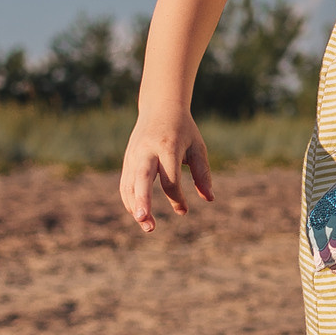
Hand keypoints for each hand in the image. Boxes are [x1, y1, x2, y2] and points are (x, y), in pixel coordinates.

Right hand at [118, 109, 213, 232]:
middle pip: (141, 179)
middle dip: (143, 202)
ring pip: (129, 184)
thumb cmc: (183, 130)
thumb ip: (202, 173)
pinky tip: (138, 214)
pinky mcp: (127, 159)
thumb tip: (209, 199)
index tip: (184, 211)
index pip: (169, 179)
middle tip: (146, 222)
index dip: (177, 198)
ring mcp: (134, 155)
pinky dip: (130, 200)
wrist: (160, 108)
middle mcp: (147, 151)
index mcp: (167, 147)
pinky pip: (125, 183)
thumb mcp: (198, 147)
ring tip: (147, 226)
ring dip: (135, 206)